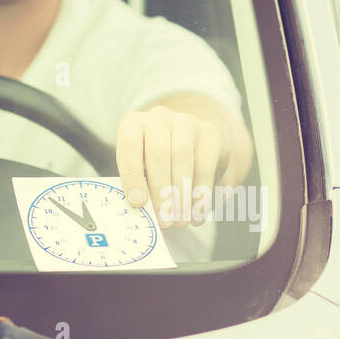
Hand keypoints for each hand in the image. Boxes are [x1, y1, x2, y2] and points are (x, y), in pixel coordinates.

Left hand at [115, 104, 229, 228]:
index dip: (132, 175)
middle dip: (160, 190)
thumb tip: (141, 212)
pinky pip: (205, 164)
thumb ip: (140, 185)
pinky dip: (201, 193)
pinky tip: (198, 214)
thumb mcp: (142, 170)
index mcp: (134, 124)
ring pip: (183, 157)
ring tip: (180, 221)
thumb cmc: (158, 164)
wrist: (194, 144)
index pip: (129, 145)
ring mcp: (186, 121)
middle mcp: (159, 117)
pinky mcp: (210, 133)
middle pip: (159, 152)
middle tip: (164, 219)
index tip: (137, 202)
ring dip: (182, 194)